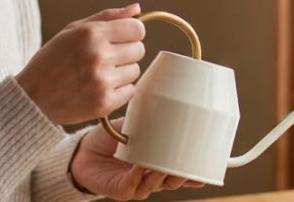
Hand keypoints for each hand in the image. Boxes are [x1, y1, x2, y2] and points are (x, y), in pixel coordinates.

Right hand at [16, 4, 145, 124]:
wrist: (32, 97)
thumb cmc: (52, 59)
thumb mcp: (72, 30)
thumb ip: (108, 17)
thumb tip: (137, 9)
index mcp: (91, 34)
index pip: (137, 29)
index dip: (131, 33)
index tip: (121, 38)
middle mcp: (99, 56)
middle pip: (139, 50)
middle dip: (126, 52)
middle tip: (106, 58)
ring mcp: (102, 81)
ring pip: (135, 70)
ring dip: (122, 71)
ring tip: (99, 73)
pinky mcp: (104, 104)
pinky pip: (131, 90)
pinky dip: (119, 90)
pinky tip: (100, 87)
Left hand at [70, 118, 205, 199]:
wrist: (84, 151)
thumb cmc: (112, 139)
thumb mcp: (135, 126)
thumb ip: (150, 121)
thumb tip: (167, 104)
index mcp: (157, 163)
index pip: (180, 171)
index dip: (194, 172)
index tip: (209, 167)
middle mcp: (149, 177)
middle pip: (172, 181)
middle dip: (182, 175)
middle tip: (189, 166)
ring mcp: (135, 185)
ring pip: (154, 186)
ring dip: (161, 176)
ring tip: (164, 164)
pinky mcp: (119, 190)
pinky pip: (132, 187)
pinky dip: (137, 176)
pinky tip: (140, 167)